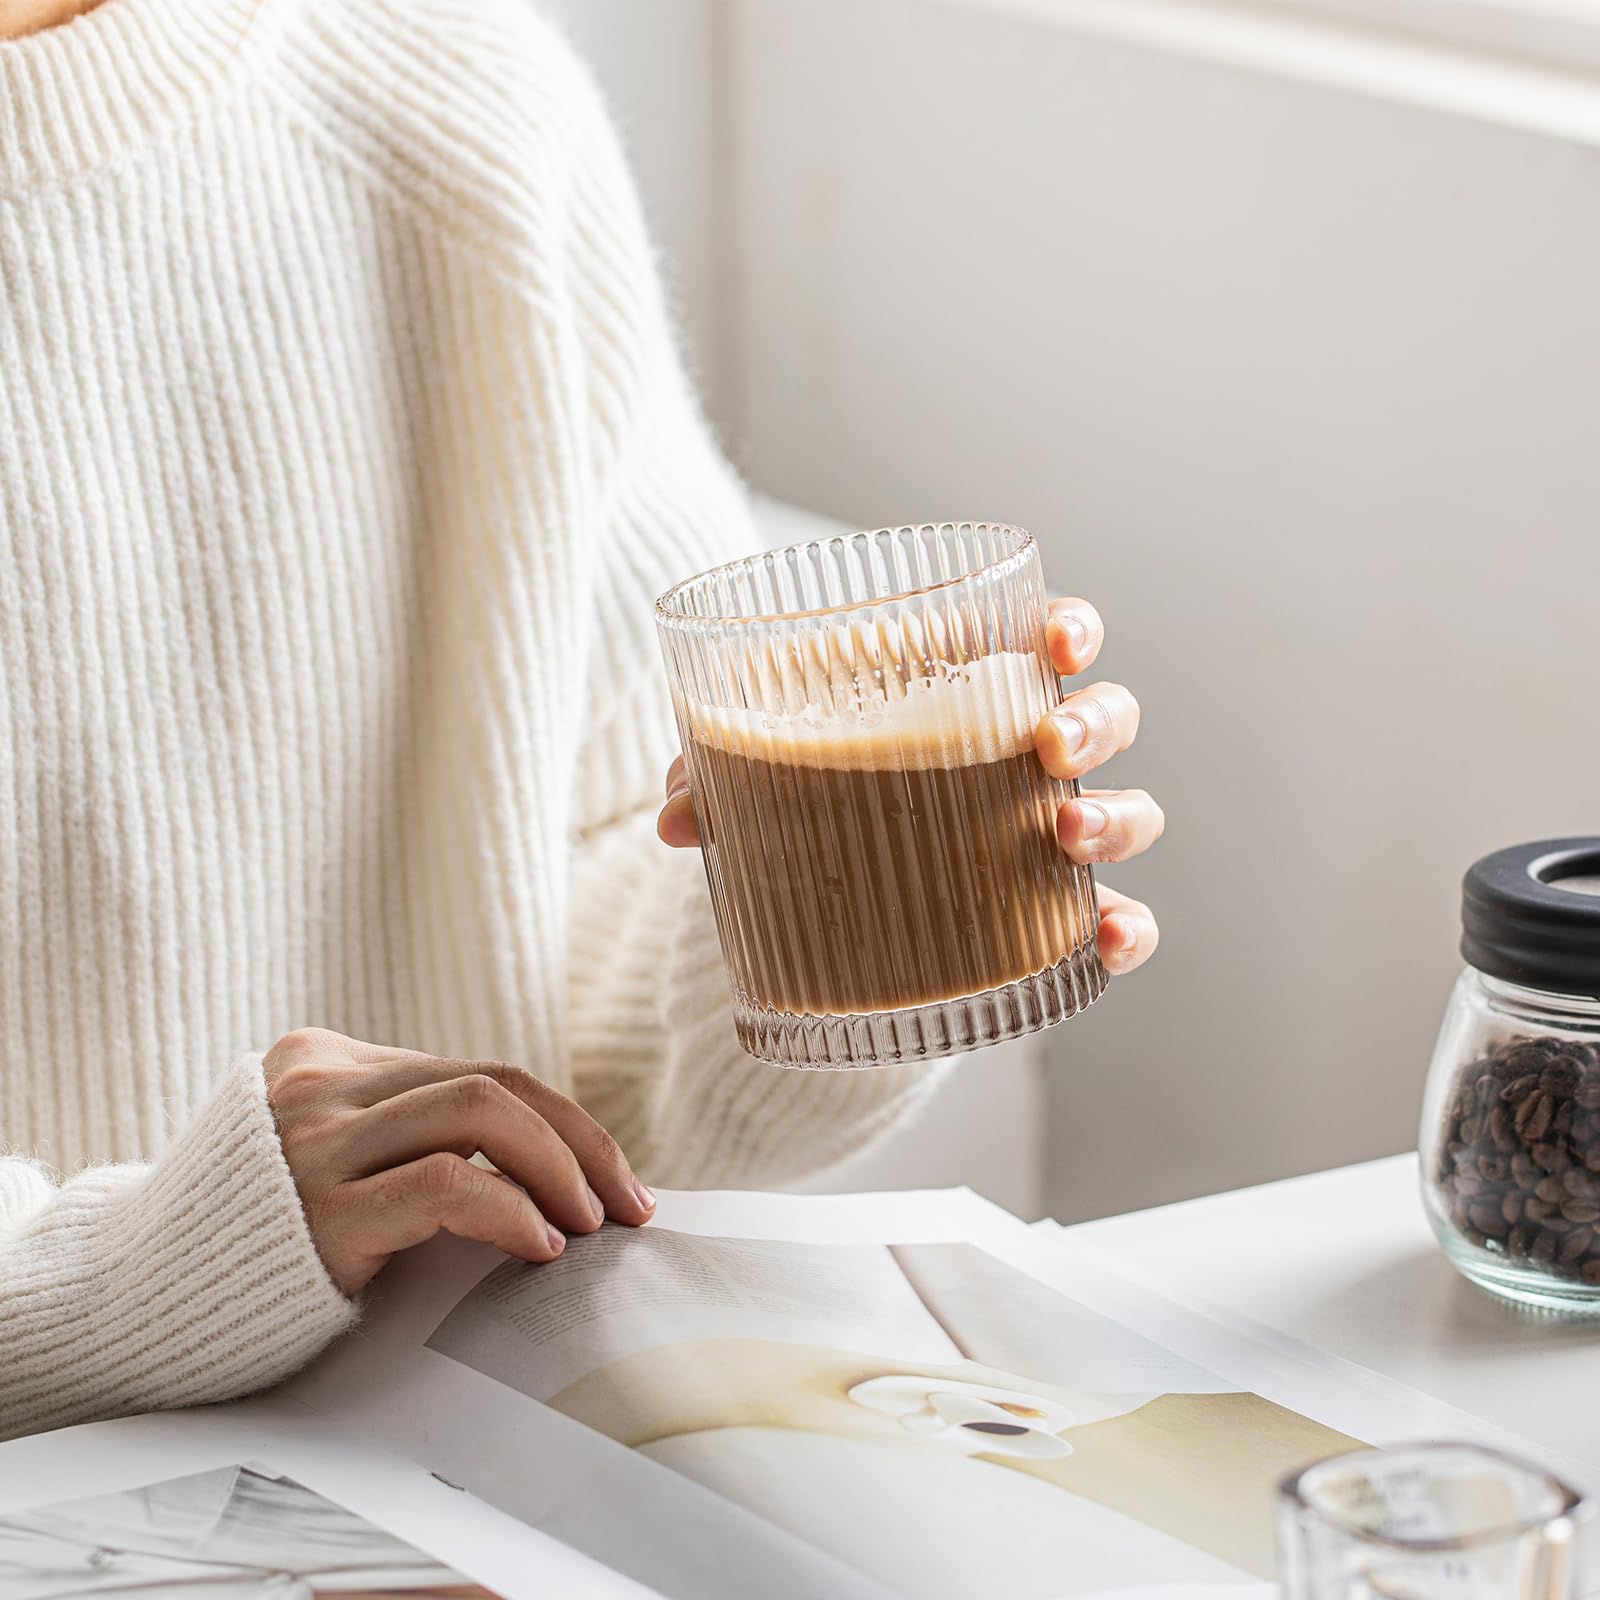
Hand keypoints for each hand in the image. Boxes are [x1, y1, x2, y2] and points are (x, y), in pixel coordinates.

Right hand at [263, 1028, 656, 1295]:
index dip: (565, 1123)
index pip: (483, 1072)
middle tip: (629, 1206)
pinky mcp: (316, 1211)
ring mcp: (315, 1142)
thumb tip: (554, 1166)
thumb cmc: (264, 1239)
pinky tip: (538, 1246)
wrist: (137, 1301)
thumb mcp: (332, 1158)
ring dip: (560, 1168)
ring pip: (479, 1112)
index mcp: (331, 1061)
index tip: (615, 1180)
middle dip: (581, 1142)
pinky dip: (509, 1207)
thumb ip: (408, 1137)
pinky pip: (442, 1184)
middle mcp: (323, 1085)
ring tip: (591, 1227)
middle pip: (494, 1083)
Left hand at [657, 596, 1160, 975]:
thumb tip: (674, 817)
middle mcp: (1029, 759)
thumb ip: (715, 775)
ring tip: (1067, 834)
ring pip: (1130, 809)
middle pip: (1106, 717)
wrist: (825, 901)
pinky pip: (1117, 919)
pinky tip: (1106, 939)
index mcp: (973, 694)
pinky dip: (1130, 929)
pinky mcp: (1049, 917)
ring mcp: (1049, 837)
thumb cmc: (811, 797)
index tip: (1056, 637)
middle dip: (1095, 721)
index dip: (1069, 627)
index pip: (1049, 639)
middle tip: (1050, 747)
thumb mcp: (758, 776)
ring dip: (1117, 816)